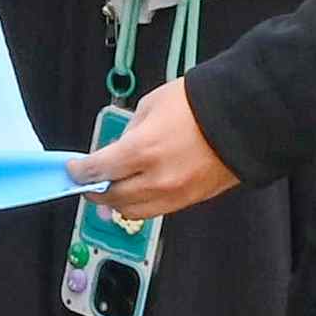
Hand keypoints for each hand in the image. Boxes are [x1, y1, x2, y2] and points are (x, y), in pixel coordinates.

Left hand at [68, 79, 234, 218]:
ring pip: (133, 211)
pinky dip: (141, 203)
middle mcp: (156, 179)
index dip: (79, 171)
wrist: (243, 118)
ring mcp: (175, 194)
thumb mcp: (150, 106)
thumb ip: (129, 132)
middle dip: (95, 189)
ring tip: (112, 187)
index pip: (98, 170)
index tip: (73, 169)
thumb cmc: (197, 104)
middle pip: (112, 197)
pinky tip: (138, 190)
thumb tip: (117, 150)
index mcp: (141, 151)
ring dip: (118, 201)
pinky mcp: (191, 201)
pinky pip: (157, 210)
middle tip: (88, 180)